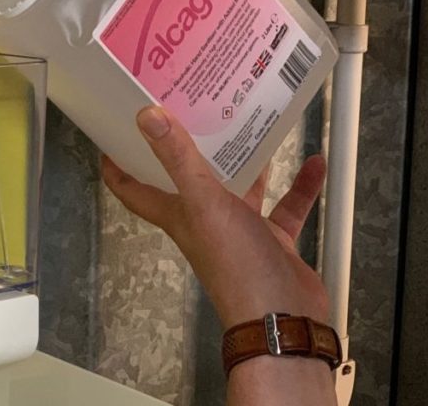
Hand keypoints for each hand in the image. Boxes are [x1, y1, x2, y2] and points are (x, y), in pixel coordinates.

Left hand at [102, 107, 328, 328]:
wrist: (284, 317)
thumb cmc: (236, 264)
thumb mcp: (204, 203)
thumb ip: (178, 159)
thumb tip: (147, 117)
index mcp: (177, 214)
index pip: (134, 189)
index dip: (118, 165)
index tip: (113, 134)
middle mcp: (203, 220)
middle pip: (190, 180)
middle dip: (192, 148)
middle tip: (197, 109)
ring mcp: (239, 231)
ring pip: (241, 188)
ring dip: (248, 161)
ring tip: (255, 124)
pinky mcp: (272, 240)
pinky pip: (285, 206)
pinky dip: (300, 186)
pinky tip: (313, 162)